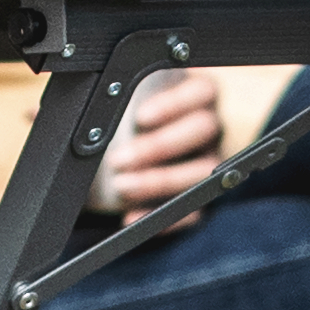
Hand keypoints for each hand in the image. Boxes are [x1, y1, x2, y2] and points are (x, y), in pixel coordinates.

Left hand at [95, 69, 237, 209]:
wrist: (130, 159)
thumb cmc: (131, 124)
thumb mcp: (133, 106)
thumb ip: (126, 103)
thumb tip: (96, 109)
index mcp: (200, 96)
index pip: (201, 91)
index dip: (174, 103)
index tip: (140, 117)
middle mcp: (213, 127)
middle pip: (202, 129)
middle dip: (159, 145)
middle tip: (119, 158)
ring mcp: (213, 161)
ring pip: (202, 171)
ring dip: (159, 181)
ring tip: (122, 186)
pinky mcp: (206, 195)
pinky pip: (194, 210)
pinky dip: (163, 218)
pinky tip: (131, 217)